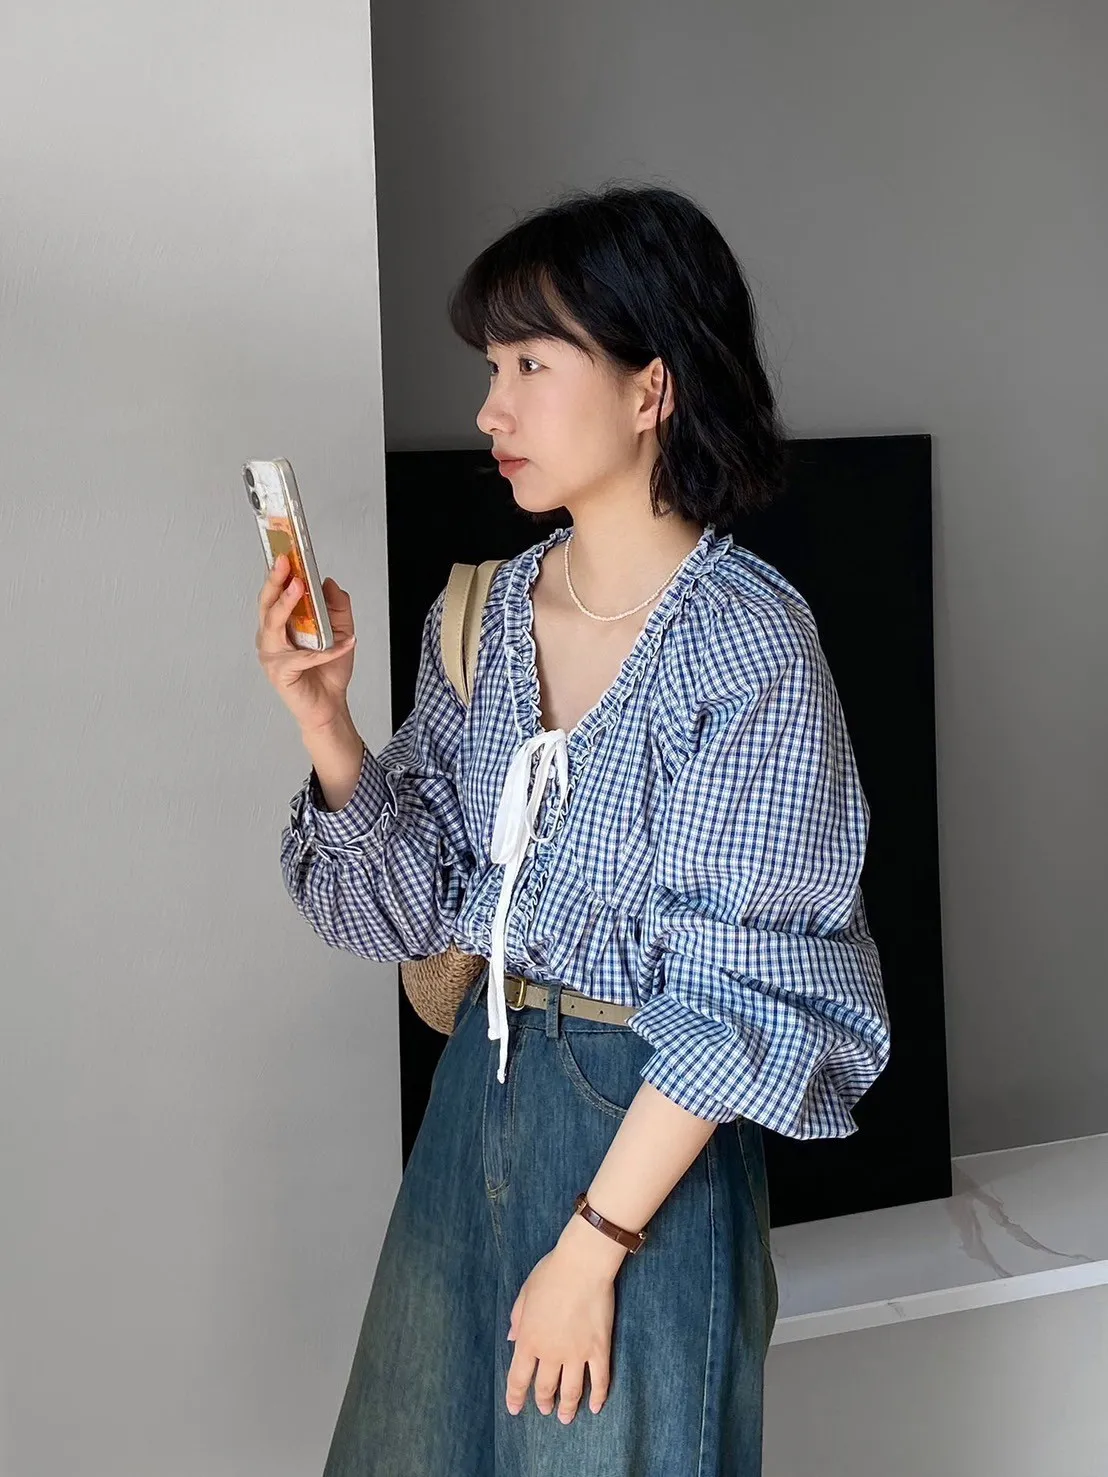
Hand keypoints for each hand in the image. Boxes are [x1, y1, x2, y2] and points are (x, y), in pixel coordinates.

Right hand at [256, 553, 356, 733]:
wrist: (330, 705)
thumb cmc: (327, 672)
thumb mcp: (341, 631)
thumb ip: (337, 606)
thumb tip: (329, 582)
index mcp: (280, 626)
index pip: (274, 595)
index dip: (277, 574)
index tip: (284, 553)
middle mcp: (271, 638)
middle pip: (267, 605)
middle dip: (275, 581)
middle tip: (285, 563)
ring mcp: (272, 656)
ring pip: (274, 625)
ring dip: (287, 604)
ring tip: (299, 587)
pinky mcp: (281, 673)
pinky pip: (303, 656)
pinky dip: (326, 650)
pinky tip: (345, 644)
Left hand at [505, 1228, 622, 1423]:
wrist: (582, 1265)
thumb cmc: (551, 1273)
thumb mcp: (525, 1294)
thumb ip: (517, 1319)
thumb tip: (512, 1338)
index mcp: (529, 1339)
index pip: (518, 1378)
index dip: (515, 1396)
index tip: (515, 1409)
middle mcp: (551, 1353)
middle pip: (546, 1387)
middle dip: (544, 1402)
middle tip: (545, 1410)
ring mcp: (576, 1353)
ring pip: (571, 1391)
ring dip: (567, 1407)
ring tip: (565, 1418)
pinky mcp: (599, 1349)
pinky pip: (600, 1380)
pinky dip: (598, 1396)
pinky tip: (595, 1407)